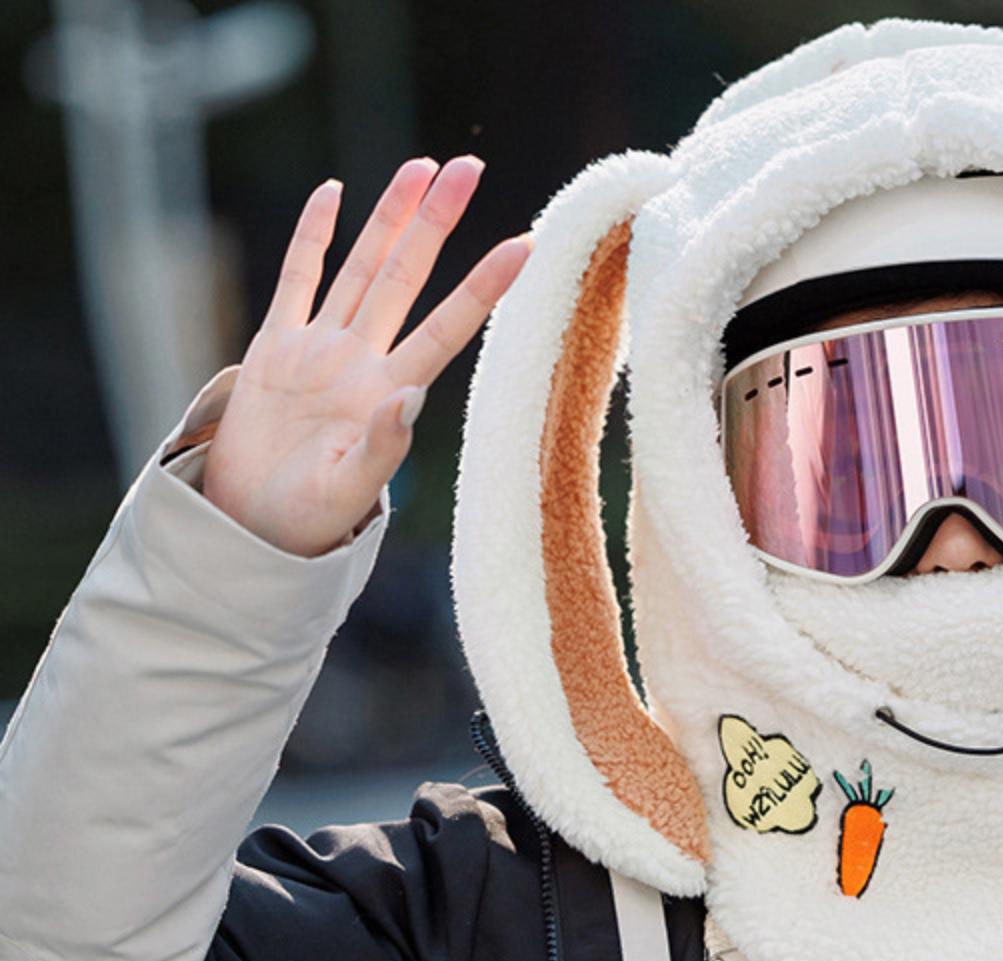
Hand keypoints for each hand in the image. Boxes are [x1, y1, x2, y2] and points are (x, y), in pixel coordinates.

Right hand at [203, 156, 530, 557]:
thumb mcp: (347, 491)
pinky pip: (298, 279)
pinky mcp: (276, 348)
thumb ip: (382, 448)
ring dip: (391, 217)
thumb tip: (409, 397)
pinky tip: (335, 194)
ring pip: (363, 267)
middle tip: (470, 166)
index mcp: (387, 394)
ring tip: (422, 166)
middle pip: (408, 276)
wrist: (251, 526)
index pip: (447, 327)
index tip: (525, 244)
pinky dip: (314, 236)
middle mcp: (362, 362)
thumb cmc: (305, 522)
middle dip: (437, 221)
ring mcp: (320, 350)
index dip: (484, 285)